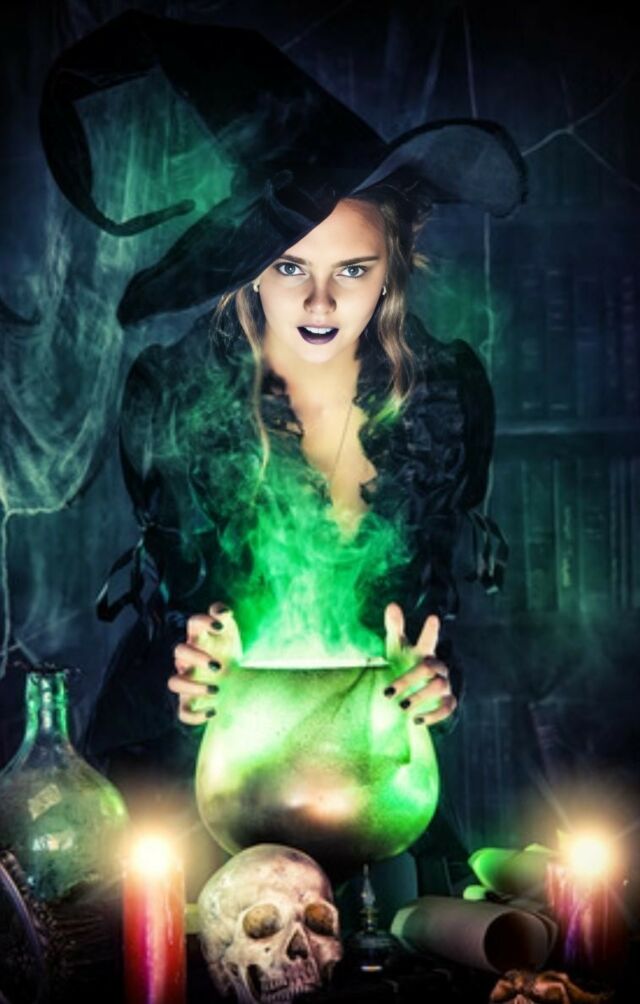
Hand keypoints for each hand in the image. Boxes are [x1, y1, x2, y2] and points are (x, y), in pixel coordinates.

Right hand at [168, 602, 241, 724]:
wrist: (235, 679)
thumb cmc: (228, 652)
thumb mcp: (230, 633)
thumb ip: (225, 616)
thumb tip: (222, 611)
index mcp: (198, 638)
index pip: (193, 623)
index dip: (203, 621)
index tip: (220, 626)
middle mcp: (188, 658)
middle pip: (179, 651)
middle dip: (197, 657)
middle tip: (219, 666)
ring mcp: (187, 679)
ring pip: (174, 682)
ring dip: (193, 687)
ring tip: (217, 690)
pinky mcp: (189, 701)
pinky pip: (183, 712)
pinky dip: (196, 715)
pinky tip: (214, 711)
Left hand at [383, 602, 456, 727]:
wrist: (413, 687)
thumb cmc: (404, 661)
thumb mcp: (396, 647)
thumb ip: (394, 627)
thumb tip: (392, 605)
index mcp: (424, 652)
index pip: (428, 640)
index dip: (430, 631)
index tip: (432, 618)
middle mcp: (438, 666)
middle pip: (430, 668)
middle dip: (409, 679)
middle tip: (388, 693)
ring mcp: (445, 684)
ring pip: (439, 688)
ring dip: (420, 697)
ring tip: (402, 708)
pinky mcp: (448, 701)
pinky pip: (448, 707)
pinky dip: (434, 715)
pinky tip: (416, 720)